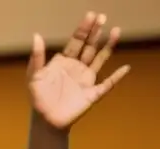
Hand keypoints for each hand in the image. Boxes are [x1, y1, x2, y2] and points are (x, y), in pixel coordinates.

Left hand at [28, 12, 129, 130]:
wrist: (45, 120)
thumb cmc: (39, 98)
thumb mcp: (34, 77)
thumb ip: (37, 58)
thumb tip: (36, 36)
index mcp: (65, 62)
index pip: (76, 41)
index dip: (83, 29)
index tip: (91, 15)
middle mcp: (78, 67)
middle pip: (90, 46)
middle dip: (96, 32)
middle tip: (102, 17)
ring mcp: (87, 80)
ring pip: (100, 59)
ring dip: (108, 46)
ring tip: (116, 31)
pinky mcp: (93, 94)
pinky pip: (108, 84)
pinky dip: (116, 77)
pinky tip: (125, 68)